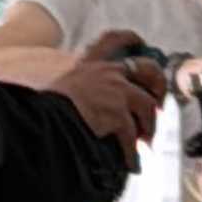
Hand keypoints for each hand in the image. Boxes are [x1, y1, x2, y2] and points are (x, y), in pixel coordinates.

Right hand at [52, 39, 167, 157]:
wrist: (43, 121)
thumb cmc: (47, 109)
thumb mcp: (64, 88)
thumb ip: (82, 90)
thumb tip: (94, 108)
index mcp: (92, 64)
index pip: (113, 39)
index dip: (130, 38)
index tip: (140, 43)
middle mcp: (108, 72)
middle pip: (148, 69)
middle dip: (159, 87)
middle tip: (158, 106)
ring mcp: (116, 91)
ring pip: (148, 106)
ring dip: (150, 126)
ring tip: (145, 142)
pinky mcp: (117, 114)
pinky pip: (133, 135)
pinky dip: (133, 152)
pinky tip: (131, 162)